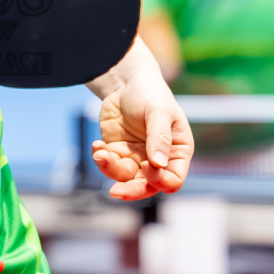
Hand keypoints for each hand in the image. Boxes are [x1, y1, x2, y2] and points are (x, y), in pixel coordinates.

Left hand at [89, 41, 192, 199]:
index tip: (148, 167)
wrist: (125, 82)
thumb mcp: (158, 111)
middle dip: (131, 190)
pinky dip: (100, 159)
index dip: (161, 180)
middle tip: (115, 191)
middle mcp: (158, 160)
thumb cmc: (150, 93)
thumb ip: (160, 137)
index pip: (173, 179)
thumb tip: (158, 164)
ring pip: (125, 178)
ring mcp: (137, 158)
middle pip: (147, 186)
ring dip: (110, 170)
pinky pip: (108, 165)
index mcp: (177, 152)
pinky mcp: (118, 152)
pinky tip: (97, 145)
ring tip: (100, 152)